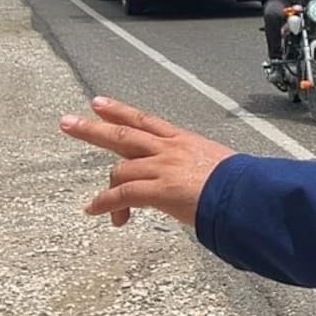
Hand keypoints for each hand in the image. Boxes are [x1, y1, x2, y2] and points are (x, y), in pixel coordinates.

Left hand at [59, 97, 234, 227]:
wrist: (247, 193)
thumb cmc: (240, 183)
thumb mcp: (219, 165)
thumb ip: (201, 169)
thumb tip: (200, 182)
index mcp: (184, 141)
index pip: (146, 121)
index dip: (120, 111)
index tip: (100, 104)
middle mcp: (170, 149)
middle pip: (124, 134)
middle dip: (92, 128)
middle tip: (68, 122)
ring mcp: (163, 167)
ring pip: (120, 169)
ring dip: (108, 189)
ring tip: (98, 205)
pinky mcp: (159, 189)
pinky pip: (122, 195)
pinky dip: (105, 204)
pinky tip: (96, 212)